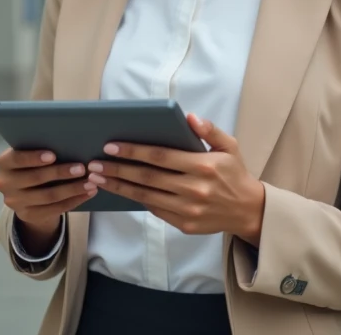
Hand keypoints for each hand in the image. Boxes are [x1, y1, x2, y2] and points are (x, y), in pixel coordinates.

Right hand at [0, 148, 96, 242]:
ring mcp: (15, 202)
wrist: (24, 193)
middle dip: (61, 173)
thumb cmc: (33, 164)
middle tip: (82, 168)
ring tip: (90, 183)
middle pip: (36, 178)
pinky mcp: (27, 215)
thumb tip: (71, 144)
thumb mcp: (30, 155)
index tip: (53, 155)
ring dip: (72, 189)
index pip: (17, 159)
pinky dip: (74, 201)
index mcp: (4, 163)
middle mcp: (5, 183)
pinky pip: (54, 209)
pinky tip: (87, 193)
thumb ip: (41, 150)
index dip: (34, 158)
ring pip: (48, 196)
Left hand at [86, 113, 265, 245]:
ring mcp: (188, 209)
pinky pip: (154, 210)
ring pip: (145, 197)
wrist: (248, 210)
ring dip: (119, 187)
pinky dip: (135, 200)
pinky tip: (119, 190)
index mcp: (203, 166)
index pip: (161, 156)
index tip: (111, 145)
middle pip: (147, 178)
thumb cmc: (234, 174)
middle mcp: (194, 189)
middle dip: (117, 170)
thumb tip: (189, 117)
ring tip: (97, 178)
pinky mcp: (184, 224)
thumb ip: (210, 130)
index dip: (134, 150)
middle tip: (93, 163)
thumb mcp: (229, 146)